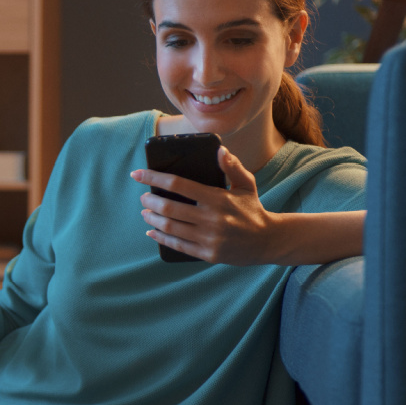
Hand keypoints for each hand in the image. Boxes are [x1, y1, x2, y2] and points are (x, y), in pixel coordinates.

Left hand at [130, 146, 276, 264]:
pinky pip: (178, 246)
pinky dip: (161, 238)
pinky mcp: (207, 254)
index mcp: (218, 198)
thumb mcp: (246, 184)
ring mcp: (209, 238)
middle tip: (143, 198)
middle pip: (170, 208)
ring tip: (145, 213)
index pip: (179, 185)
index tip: (138, 175)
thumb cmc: (252, 209)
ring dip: (152, 219)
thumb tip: (219, 149)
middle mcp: (212, 219)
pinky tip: (151, 231)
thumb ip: (232, 167)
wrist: (267, 241)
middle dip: (150, 202)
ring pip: (171, 228)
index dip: (154, 178)